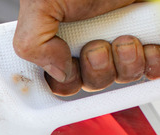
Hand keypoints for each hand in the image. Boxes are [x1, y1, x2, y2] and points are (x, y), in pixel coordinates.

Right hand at [13, 0, 159, 95]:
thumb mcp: (40, 4)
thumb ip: (31, 42)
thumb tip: (56, 70)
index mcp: (60, 39)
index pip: (59, 80)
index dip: (64, 82)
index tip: (68, 68)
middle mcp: (90, 41)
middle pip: (92, 83)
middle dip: (96, 70)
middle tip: (97, 46)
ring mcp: (122, 40)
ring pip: (123, 78)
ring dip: (126, 65)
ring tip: (125, 37)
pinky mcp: (150, 37)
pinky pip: (153, 69)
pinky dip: (152, 63)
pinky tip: (148, 47)